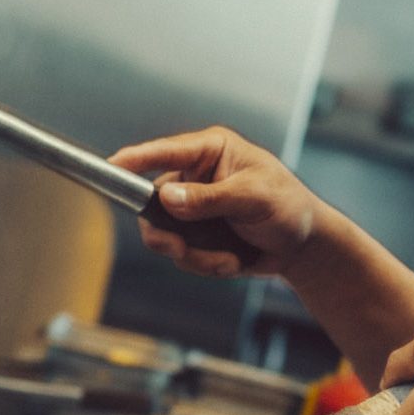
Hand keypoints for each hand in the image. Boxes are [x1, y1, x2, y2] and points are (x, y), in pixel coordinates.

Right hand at [108, 127, 324, 277]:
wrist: (302, 247)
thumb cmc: (288, 208)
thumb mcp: (255, 198)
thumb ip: (210, 198)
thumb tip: (167, 197)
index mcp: (211, 151)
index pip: (166, 151)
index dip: (136, 158)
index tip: (111, 166)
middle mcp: (195, 176)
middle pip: (152, 201)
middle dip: (165, 231)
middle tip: (177, 247)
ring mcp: (192, 208)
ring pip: (164, 234)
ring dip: (194, 254)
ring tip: (227, 259)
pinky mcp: (194, 235)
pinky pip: (181, 254)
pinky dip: (205, 263)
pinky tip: (231, 261)